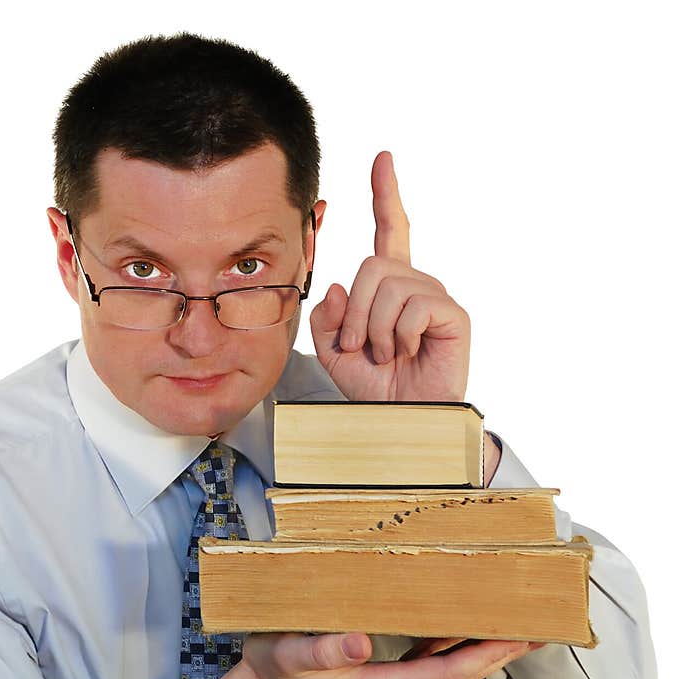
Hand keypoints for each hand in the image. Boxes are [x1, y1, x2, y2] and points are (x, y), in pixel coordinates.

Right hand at [213, 631, 532, 678]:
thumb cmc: (275, 671)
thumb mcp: (292, 655)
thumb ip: (326, 649)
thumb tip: (362, 642)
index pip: (448, 674)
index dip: (485, 654)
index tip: (517, 635)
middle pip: (459, 676)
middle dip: (497, 653)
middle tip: (533, 627)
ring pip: (448, 673)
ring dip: (480, 652)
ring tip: (509, 627)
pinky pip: (430, 667)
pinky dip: (454, 650)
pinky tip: (462, 631)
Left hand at [309, 151, 470, 401]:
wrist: (400, 418)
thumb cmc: (374, 386)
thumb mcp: (334, 352)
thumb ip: (326, 319)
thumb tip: (337, 286)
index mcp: (388, 287)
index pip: (389, 231)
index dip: (385, 195)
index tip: (382, 159)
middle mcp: (414, 283)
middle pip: (372, 265)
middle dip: (355, 312)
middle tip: (362, 347)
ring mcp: (435, 296)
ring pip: (388, 286)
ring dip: (374, 329)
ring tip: (387, 354)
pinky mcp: (452, 313)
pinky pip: (412, 306)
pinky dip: (398, 336)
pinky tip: (409, 352)